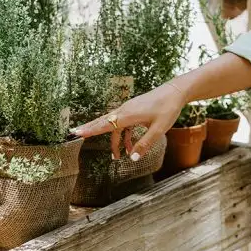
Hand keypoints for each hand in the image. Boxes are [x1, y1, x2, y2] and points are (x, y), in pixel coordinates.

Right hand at [71, 82, 187, 159]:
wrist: (175, 92)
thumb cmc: (167, 109)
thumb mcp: (158, 130)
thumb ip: (144, 144)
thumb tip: (132, 158)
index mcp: (128, 115)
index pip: (105, 124)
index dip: (91, 130)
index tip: (77, 133)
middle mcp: (125, 110)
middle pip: (104, 121)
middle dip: (91, 129)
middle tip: (75, 134)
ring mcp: (129, 108)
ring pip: (114, 124)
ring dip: (114, 140)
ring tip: (117, 156)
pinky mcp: (134, 109)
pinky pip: (123, 123)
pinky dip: (124, 135)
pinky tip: (131, 146)